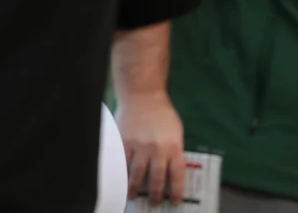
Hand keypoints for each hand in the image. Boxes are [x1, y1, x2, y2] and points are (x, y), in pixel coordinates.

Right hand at [116, 91, 185, 205]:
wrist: (143, 95)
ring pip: (137, 173)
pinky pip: (123, 162)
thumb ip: (174, 151)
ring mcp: (139, 146)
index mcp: (174, 147)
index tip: (174, 202)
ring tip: (132, 196)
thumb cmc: (162, 113)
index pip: (176, 176)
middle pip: (156, 179)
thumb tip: (169, 171)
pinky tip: (121, 179)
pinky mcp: (125, 141)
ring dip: (134, 187)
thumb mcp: (175, 132)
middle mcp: (157, 149)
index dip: (175, 192)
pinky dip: (122, 172)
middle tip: (153, 203)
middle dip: (154, 194)